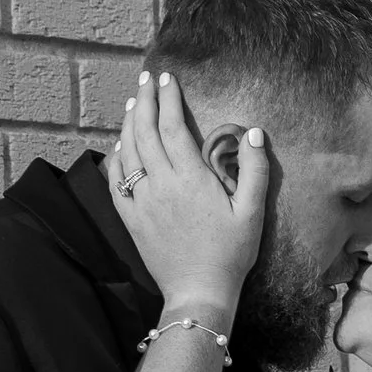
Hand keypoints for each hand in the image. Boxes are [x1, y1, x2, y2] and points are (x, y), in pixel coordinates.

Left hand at [109, 68, 266, 321]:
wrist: (198, 292)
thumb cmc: (230, 254)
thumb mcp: (252, 212)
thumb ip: (255, 169)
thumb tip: (253, 131)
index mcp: (191, 179)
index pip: (174, 127)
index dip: (170, 99)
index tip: (169, 79)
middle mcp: (162, 185)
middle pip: (147, 132)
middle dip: (147, 101)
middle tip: (148, 79)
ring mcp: (142, 202)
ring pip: (129, 152)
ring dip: (130, 123)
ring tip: (136, 103)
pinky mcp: (132, 219)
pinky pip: (117, 181)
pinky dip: (116, 158)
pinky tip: (121, 146)